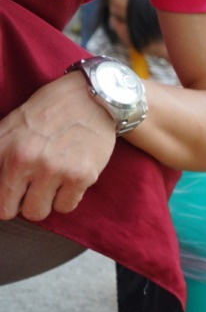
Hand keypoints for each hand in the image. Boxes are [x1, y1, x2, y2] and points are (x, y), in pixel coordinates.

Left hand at [0, 72, 115, 220]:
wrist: (90, 98)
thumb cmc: (48, 112)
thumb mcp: (10, 126)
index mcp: (4, 148)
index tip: (9, 191)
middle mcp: (25, 159)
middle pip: (8, 211)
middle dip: (17, 204)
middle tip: (28, 191)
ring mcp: (54, 170)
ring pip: (38, 213)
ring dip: (43, 202)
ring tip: (51, 184)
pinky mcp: (81, 176)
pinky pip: (66, 207)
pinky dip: (66, 198)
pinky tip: (70, 180)